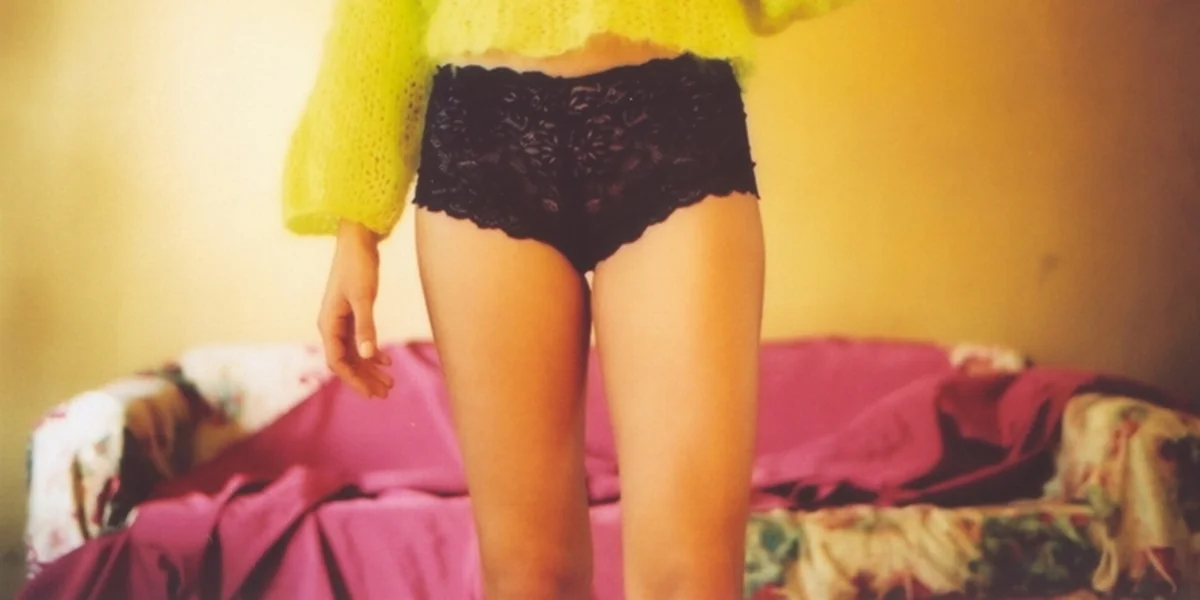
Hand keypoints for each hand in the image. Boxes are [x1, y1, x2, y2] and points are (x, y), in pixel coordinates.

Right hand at [318, 220, 393, 397]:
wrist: (357, 241)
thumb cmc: (358, 266)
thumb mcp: (363, 298)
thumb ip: (366, 327)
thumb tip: (368, 356)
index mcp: (329, 324)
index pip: (337, 362)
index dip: (354, 380)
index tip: (372, 393)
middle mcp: (332, 325)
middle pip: (347, 361)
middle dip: (365, 378)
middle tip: (386, 393)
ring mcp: (341, 320)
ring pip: (354, 352)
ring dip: (370, 368)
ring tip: (389, 382)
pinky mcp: (352, 313)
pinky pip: (359, 340)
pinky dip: (373, 352)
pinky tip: (387, 361)